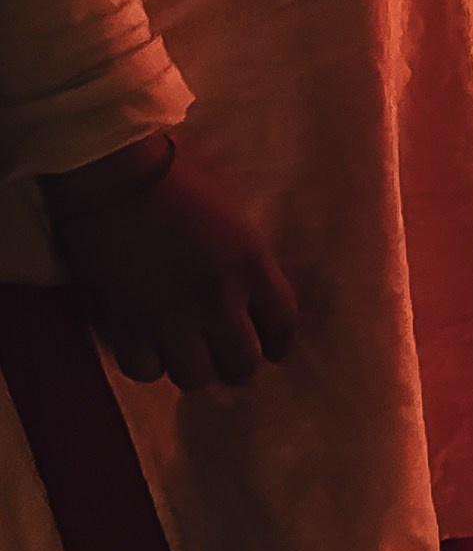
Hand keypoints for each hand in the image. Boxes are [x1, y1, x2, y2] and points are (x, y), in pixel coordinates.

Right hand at [41, 134, 298, 390]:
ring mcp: (169, 319)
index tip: (270, 346)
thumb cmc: (174, 180)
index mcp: (250, 266)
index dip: (278, 342)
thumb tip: (252, 301)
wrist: (110, 174)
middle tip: (224, 355)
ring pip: (195, 376)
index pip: (283, 326)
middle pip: (242, 364)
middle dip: (237, 363)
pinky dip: (149, 363)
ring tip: (184, 351)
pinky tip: (147, 344)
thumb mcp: (233, 218)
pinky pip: (145, 371)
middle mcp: (216, 301)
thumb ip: (247, 264)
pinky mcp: (124, 327)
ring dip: (193, 366)